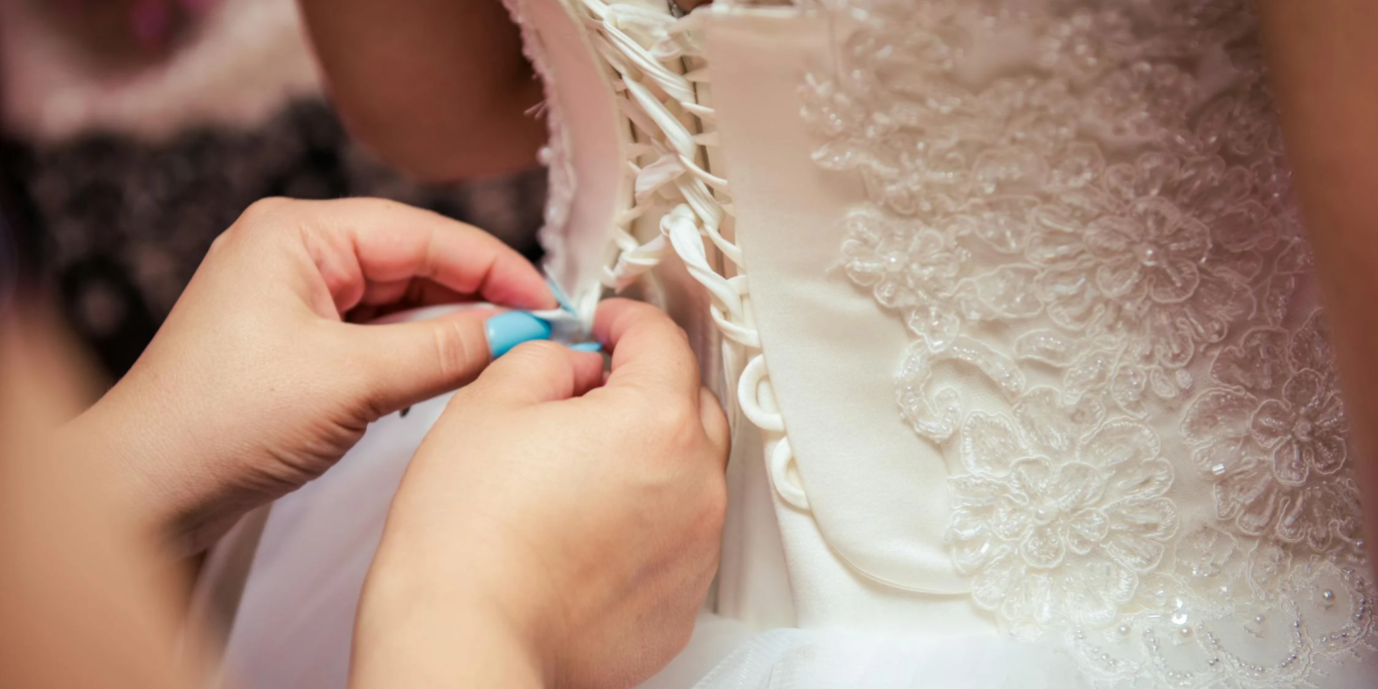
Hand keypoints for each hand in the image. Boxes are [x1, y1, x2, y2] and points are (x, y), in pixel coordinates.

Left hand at [65, 197, 556, 552]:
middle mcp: (294, 253)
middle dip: (477, 297)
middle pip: (415, 262)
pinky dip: (417, 352)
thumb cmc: (218, 423)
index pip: (423, 234)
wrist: (144, 492)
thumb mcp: (352, 382)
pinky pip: (377, 334)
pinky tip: (450, 371)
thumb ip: (445, 349)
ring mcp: (293, 298)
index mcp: (296, 233)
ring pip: (400, 301)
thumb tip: (517, 332)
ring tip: (504, 355)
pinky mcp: (296, 343)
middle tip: (537, 332)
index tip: (548, 302)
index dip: (495, 266)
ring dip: (449, 328)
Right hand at [353, 299, 729, 688]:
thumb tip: (576, 365)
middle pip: (690, 404)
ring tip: (575, 472)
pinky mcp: (679, 603)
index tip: (605, 322)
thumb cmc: (469, 537)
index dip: (626, 318)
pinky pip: (676, 538)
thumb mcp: (491, 402)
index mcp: (657, 422)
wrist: (465, 644)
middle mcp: (696, 486)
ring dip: (648, 456)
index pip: (663, 339)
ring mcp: (695, 550)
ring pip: (688, 474)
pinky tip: (586, 529)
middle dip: (645, 385)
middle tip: (587, 391)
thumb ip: (548, 359)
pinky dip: (645, 521)